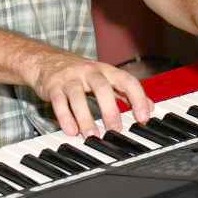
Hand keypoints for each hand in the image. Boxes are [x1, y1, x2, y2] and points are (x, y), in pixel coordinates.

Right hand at [25, 48, 150, 135]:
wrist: (47, 61)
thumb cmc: (82, 73)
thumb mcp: (107, 79)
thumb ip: (127, 93)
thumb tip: (150, 107)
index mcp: (107, 70)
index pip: (127, 81)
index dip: (137, 98)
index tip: (143, 117)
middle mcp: (90, 72)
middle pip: (102, 87)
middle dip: (110, 109)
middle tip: (116, 130)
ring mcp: (70, 78)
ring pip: (78, 96)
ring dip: (86, 117)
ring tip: (92, 136)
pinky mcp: (53, 87)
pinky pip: (59, 102)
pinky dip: (65, 117)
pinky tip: (71, 131)